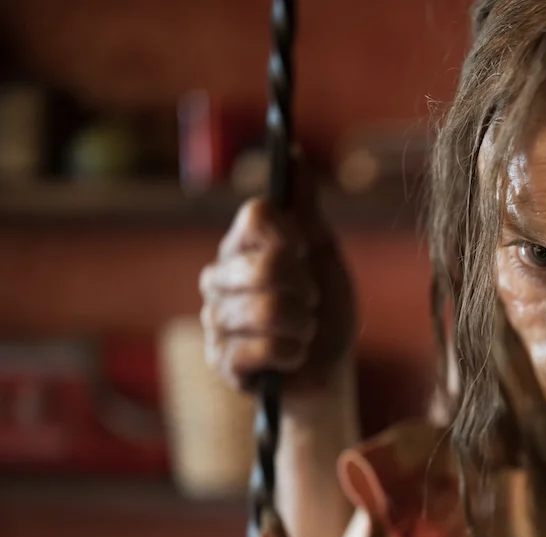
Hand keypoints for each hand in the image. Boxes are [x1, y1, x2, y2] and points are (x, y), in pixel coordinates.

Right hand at [199, 154, 356, 395]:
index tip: (305, 255)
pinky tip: (291, 357)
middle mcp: (219, 277)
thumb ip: (306, 209)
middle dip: (306, 290)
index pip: (258, 214)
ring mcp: (215, 320)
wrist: (330, 372)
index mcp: (241, 245)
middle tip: (310, 304)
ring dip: (302, 326)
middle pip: (268, 264)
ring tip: (303, 333)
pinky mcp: (222, 362)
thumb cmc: (325, 312)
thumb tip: (294, 155)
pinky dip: (291, 354)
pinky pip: (260, 349)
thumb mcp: (324, 255)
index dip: (293, 235)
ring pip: (267, 309)